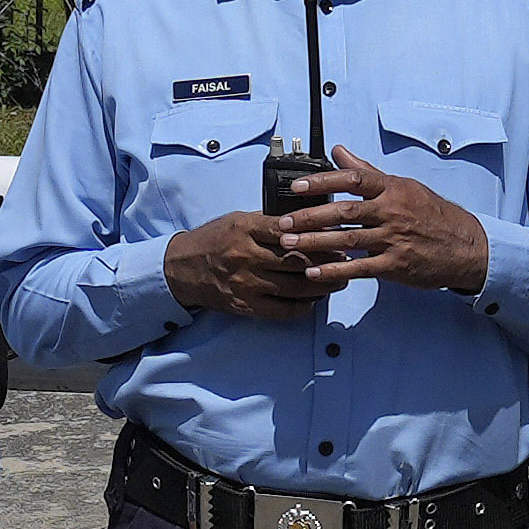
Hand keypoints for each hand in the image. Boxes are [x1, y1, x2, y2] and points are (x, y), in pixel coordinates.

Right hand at [161, 203, 330, 321]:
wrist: (182, 268)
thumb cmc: (214, 240)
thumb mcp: (238, 220)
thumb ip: (269, 221)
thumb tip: (306, 218)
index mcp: (245, 229)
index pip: (288, 228)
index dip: (316, 231)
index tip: (336, 231)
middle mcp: (246, 256)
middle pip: (296, 259)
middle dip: (326, 259)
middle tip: (347, 257)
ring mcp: (246, 284)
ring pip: (294, 287)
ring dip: (321, 285)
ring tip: (339, 280)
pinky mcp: (245, 305)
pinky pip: (282, 310)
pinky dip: (303, 306)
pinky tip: (314, 300)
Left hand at [281, 154, 489, 300]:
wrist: (466, 247)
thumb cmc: (433, 214)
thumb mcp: (404, 187)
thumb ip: (367, 171)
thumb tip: (338, 150)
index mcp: (392, 189)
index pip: (354, 179)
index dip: (323, 181)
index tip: (297, 186)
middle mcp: (392, 211)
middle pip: (344, 211)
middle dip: (310, 216)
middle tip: (283, 222)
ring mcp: (394, 239)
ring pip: (348, 239)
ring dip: (315, 243)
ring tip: (289, 244)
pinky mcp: (395, 264)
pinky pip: (359, 268)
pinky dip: (335, 270)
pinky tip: (314, 273)